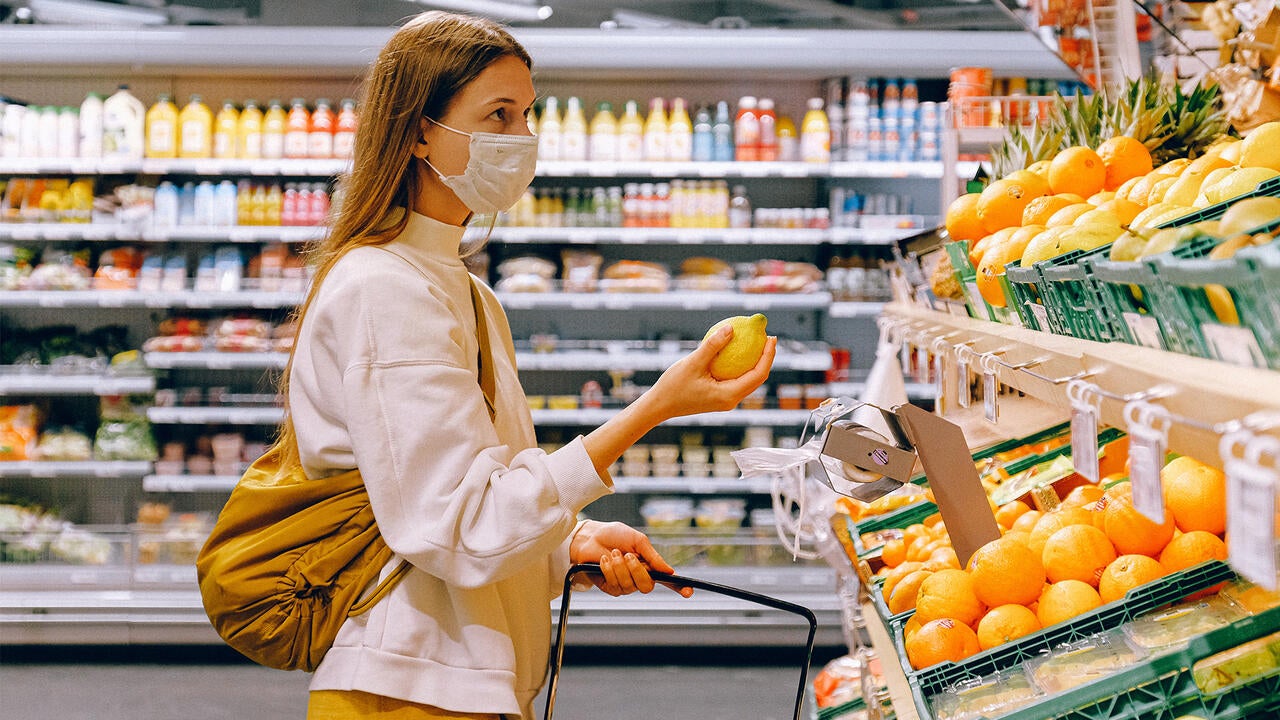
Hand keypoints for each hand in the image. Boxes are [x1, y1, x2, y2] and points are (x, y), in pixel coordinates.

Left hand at [569, 520, 692, 597]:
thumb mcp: (638, 541)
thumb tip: (670, 571)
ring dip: (620, 568)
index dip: (679, 587)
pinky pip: (615, 586)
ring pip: (629, 586)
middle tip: (628, 555)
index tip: (689, 592)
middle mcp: (639, 577)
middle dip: (637, 571)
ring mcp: (625, 584)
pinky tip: (604, 560)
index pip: (667, 580)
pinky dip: (610, 570)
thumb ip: (653, 556)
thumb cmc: (614, 535)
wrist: (591, 537)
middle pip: (647, 586)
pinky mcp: (610, 588)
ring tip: (613, 553)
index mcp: (649, 565)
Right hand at [642, 327, 776, 422]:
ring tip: (757, 341)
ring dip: (755, 361)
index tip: (771, 337)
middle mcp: (731, 400)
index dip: (768, 355)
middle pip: (757, 378)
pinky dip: (740, 365)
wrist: (659, 405)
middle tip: (767, 336)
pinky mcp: (719, 397)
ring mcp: (726, 400)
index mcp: (729, 395)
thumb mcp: (693, 362)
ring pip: (748, 380)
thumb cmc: (673, 386)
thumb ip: (712, 345)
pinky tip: (736, 350)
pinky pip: (736, 379)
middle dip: (765, 357)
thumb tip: (732, 327)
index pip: (758, 375)